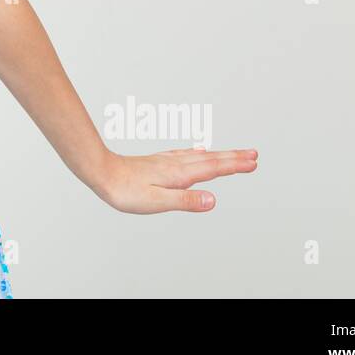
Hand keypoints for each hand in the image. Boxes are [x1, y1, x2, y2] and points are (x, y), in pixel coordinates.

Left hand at [93, 146, 258, 213]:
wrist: (100, 172)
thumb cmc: (125, 190)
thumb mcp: (157, 201)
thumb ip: (186, 200)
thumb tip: (213, 200)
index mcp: (179, 174)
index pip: (213, 169)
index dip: (234, 166)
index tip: (253, 163)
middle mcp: (175, 165)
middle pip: (210, 159)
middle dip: (233, 157)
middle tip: (254, 155)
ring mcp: (166, 162)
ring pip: (199, 156)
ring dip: (219, 155)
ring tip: (234, 154)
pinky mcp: (157, 162)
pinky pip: (185, 155)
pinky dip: (198, 153)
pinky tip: (197, 152)